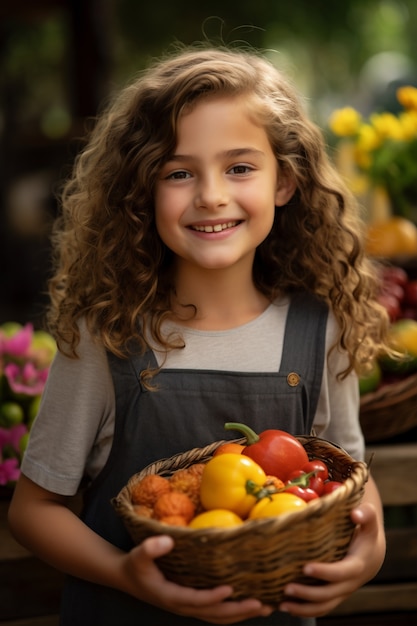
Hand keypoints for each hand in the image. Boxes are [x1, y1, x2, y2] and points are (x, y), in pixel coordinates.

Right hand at [122, 535, 274, 623]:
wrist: (128, 578)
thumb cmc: (135, 565)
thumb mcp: (138, 554)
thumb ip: (151, 548)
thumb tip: (168, 540)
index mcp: (171, 596)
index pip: (196, 600)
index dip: (213, 597)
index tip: (230, 589)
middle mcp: (183, 606)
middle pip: (214, 614)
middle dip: (238, 611)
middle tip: (261, 603)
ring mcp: (189, 608)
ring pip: (219, 618)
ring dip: (242, 614)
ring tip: (266, 607)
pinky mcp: (193, 604)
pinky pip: (217, 613)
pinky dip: (235, 612)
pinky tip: (250, 604)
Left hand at [278, 501, 384, 617]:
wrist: (372, 552)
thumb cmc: (365, 531)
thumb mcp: (369, 520)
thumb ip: (366, 514)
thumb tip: (355, 513)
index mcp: (358, 565)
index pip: (342, 573)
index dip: (325, 572)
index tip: (305, 568)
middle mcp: (351, 583)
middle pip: (330, 594)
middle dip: (308, 593)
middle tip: (286, 588)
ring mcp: (342, 592)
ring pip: (324, 607)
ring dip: (303, 608)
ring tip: (281, 604)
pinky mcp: (334, 596)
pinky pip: (320, 608)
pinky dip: (304, 610)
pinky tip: (287, 607)